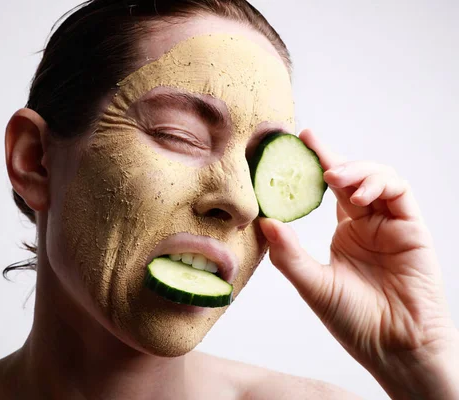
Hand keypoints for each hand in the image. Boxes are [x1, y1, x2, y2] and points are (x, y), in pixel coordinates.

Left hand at [259, 129, 458, 398]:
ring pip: (377, 178)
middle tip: (309, 143)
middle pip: (351, 178)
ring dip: (355, 170)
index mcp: (346, 234)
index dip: (314, 166)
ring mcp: (391, 224)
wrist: (395, 348)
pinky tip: (359, 193)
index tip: (295, 144)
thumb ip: (288, 254)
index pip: (330, 192)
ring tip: (333, 177)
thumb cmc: (356, 322)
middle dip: (331, 157)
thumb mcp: (313, 285)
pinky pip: (398, 192)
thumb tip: (263, 221)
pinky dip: (378, 184)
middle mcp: (368, 224)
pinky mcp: (412, 228)